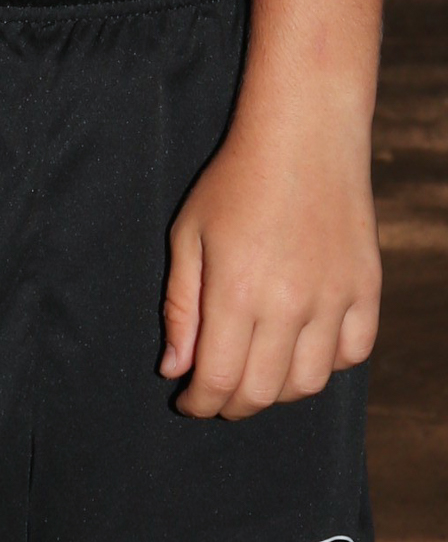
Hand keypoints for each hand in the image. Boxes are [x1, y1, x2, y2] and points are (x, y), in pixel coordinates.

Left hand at [160, 107, 379, 419]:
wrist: (304, 137)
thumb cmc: (234, 182)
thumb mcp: (188, 235)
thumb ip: (181, 307)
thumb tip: (175, 369)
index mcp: (237, 291)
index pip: (218, 380)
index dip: (200, 403)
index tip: (188, 402)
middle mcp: (290, 305)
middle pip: (262, 391)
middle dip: (232, 405)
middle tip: (217, 395)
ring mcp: (335, 299)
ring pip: (309, 384)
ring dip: (277, 391)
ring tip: (256, 373)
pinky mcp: (367, 290)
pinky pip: (352, 355)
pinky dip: (326, 365)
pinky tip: (302, 348)